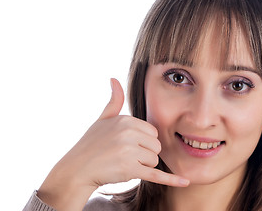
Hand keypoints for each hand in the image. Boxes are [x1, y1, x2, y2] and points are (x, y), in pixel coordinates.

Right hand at [37, 78, 188, 210]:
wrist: (76, 169)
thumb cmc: (91, 144)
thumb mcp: (102, 119)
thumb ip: (113, 100)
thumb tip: (114, 79)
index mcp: (126, 120)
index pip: (152, 132)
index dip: (143, 142)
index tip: (127, 145)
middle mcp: (128, 133)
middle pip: (156, 146)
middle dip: (144, 154)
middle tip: (124, 156)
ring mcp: (129, 151)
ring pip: (154, 160)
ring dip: (142, 166)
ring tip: (123, 164)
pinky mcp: (130, 170)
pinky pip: (156, 174)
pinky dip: (171, 179)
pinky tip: (185, 181)